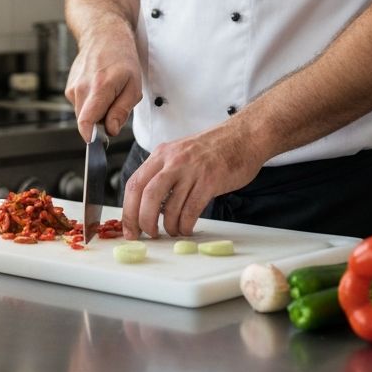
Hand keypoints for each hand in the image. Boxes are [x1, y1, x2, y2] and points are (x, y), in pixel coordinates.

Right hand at [64, 22, 141, 141]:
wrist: (104, 34)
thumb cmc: (122, 57)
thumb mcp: (134, 86)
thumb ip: (121, 111)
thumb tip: (111, 130)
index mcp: (100, 88)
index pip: (85, 122)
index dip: (91, 137)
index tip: (98, 142)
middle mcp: (81, 88)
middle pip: (86, 122)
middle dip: (100, 123)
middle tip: (115, 107)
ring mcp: (72, 87)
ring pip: (83, 114)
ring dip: (96, 112)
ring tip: (108, 93)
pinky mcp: (69, 87)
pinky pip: (80, 105)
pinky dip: (90, 103)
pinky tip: (98, 89)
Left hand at [121, 122, 259, 238]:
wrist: (243, 137)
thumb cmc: (212, 148)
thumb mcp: (179, 153)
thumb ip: (162, 172)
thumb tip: (145, 203)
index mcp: (161, 154)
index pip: (134, 184)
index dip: (128, 210)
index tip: (129, 228)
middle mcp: (173, 160)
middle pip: (146, 196)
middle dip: (143, 221)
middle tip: (148, 235)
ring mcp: (192, 170)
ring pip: (169, 207)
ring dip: (168, 226)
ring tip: (173, 231)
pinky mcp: (210, 181)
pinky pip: (191, 211)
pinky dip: (185, 225)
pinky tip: (187, 228)